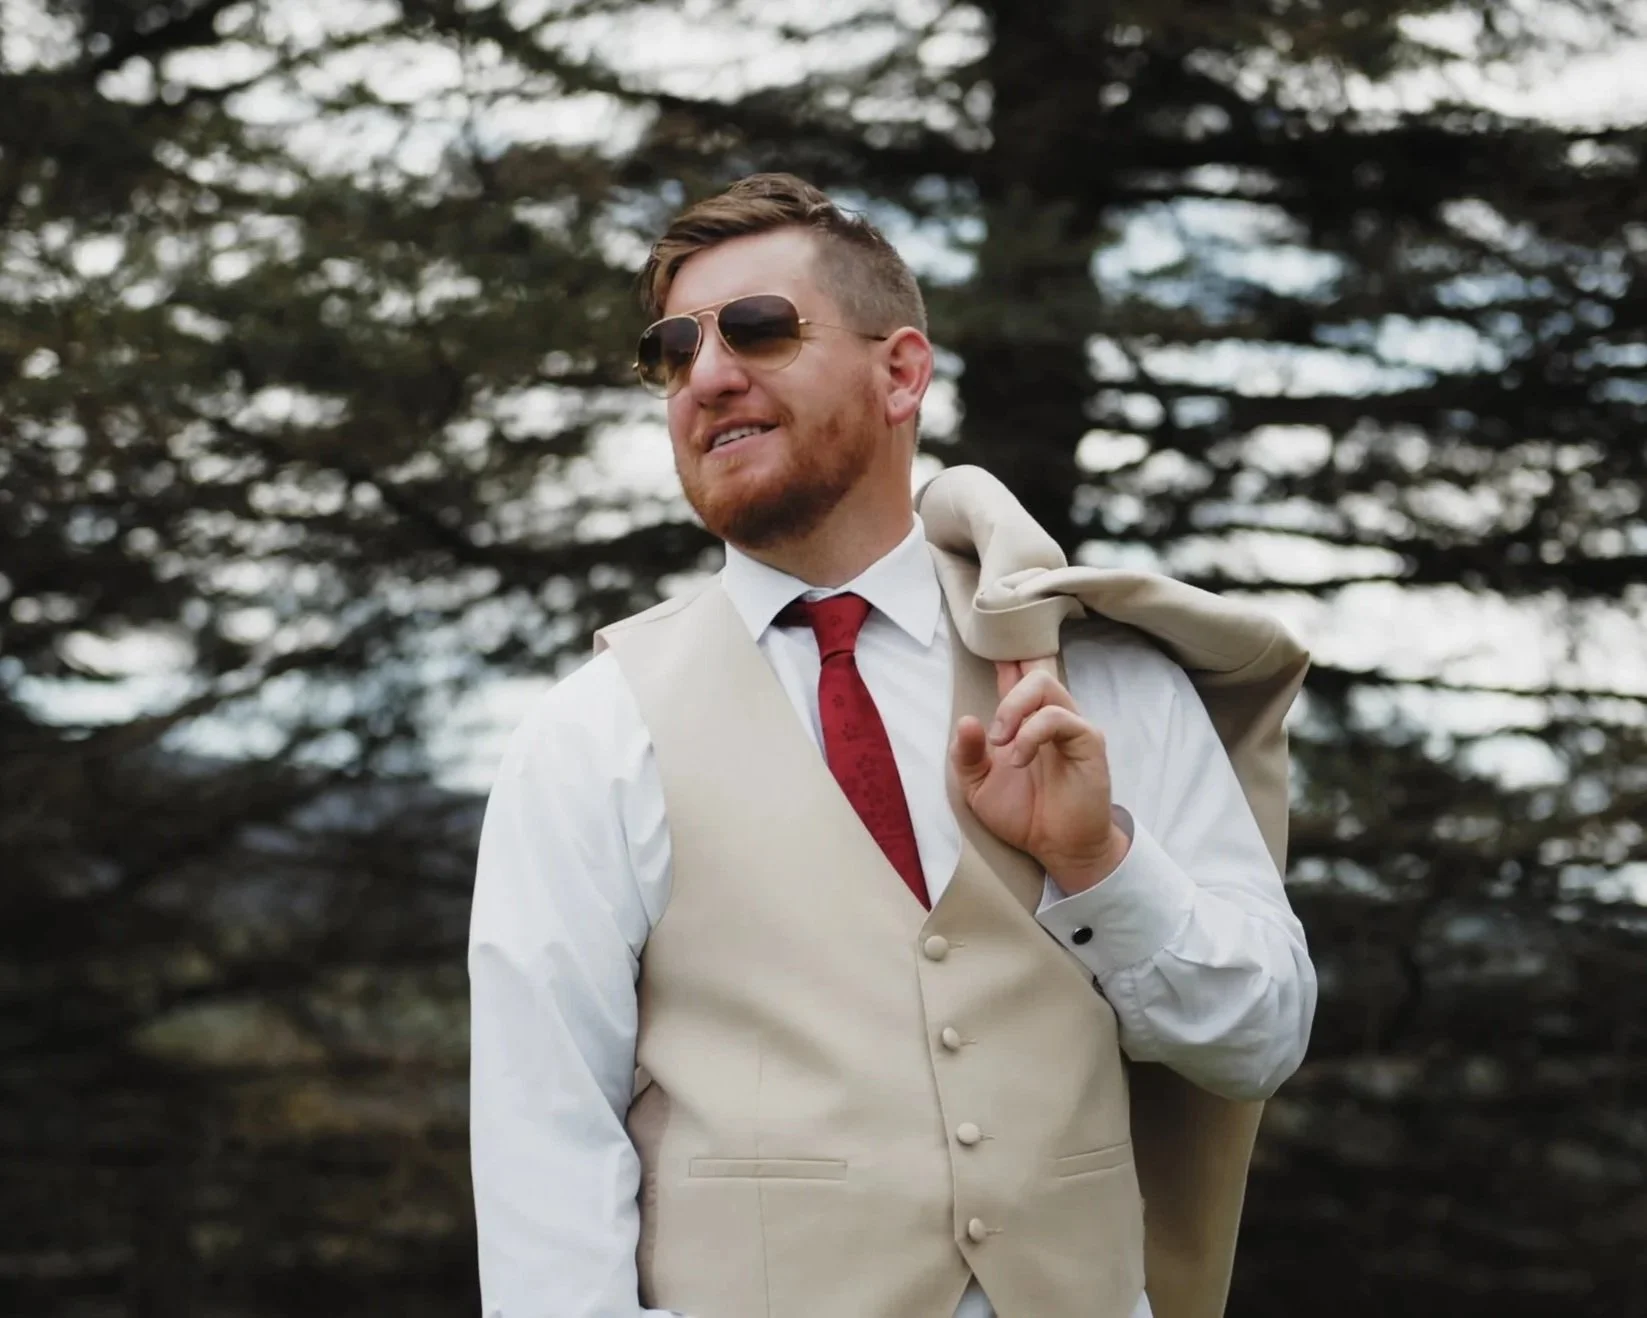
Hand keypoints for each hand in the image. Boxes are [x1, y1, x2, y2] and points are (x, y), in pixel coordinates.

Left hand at [949, 658, 1130, 892]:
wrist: (1057, 848)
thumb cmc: (1024, 815)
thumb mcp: (978, 787)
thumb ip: (966, 755)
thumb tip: (966, 720)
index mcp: (1025, 721)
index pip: (1018, 675)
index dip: (1006, 655)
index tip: (990, 643)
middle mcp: (1051, 716)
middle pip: (1034, 668)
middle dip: (1007, 683)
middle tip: (993, 732)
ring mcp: (1072, 725)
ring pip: (1045, 684)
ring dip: (1013, 708)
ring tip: (1001, 743)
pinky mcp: (1088, 741)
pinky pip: (1058, 718)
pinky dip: (1031, 734)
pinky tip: (1019, 759)